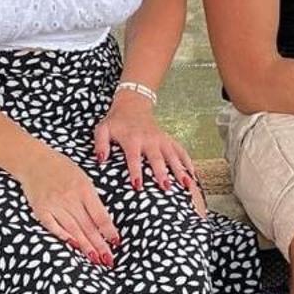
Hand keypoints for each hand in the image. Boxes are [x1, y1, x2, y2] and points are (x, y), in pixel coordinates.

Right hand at [20, 149, 121, 264]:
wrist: (33, 159)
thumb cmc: (61, 168)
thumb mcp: (82, 177)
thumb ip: (91, 198)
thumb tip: (102, 222)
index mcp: (83, 188)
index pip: (99, 215)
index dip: (108, 231)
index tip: (116, 242)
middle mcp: (69, 197)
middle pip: (88, 226)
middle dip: (100, 244)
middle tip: (109, 260)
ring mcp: (54, 204)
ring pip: (73, 229)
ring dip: (85, 245)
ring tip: (95, 258)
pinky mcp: (40, 209)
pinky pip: (53, 227)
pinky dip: (64, 236)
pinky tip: (73, 245)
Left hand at [93, 91, 206, 214]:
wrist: (132, 106)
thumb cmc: (116, 122)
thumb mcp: (102, 129)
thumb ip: (100, 144)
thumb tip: (100, 160)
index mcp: (132, 139)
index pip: (133, 157)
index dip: (135, 171)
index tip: (138, 186)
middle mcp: (149, 140)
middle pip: (157, 158)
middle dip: (162, 173)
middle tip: (166, 187)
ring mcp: (161, 140)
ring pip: (173, 156)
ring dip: (180, 170)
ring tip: (186, 184)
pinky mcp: (168, 140)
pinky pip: (181, 151)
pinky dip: (188, 162)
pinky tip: (193, 175)